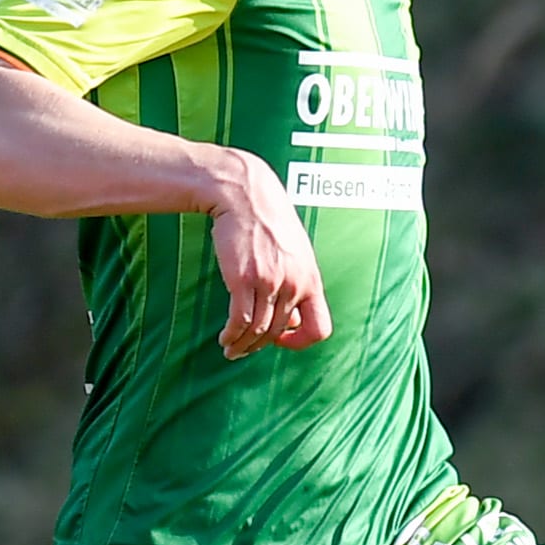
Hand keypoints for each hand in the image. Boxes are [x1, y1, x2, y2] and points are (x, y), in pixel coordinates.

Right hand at [207, 151, 332, 358]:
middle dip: (259, 345)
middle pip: (279, 331)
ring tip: (231, 348)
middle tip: (243, 349)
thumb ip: (296, 284)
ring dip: (243, 345)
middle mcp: (294, 284)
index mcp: (311, 279)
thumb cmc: (268, 220)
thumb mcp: (295, 252)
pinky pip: (239, 320)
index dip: (301, 341)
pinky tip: (225, 338)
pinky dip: (232, 335)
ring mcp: (270, 282)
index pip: (319, 327)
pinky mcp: (243, 279)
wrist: (246, 196)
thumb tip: (291, 320)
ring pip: (258, 330)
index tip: (281, 340)